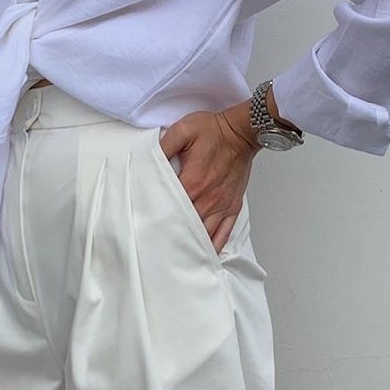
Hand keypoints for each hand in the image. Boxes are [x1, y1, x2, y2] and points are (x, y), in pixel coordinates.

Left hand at [157, 104, 259, 253]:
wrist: (242, 132)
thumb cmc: (214, 131)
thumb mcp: (183, 131)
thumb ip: (163, 146)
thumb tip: (148, 160)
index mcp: (193, 182)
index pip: (171, 208)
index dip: (158, 221)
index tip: (147, 231)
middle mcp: (208, 199)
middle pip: (187, 226)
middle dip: (173, 238)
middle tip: (159, 252)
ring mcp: (222, 205)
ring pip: (206, 234)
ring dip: (192, 245)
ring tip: (179, 258)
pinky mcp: (233, 206)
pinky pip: (225, 232)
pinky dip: (215, 245)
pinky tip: (206, 255)